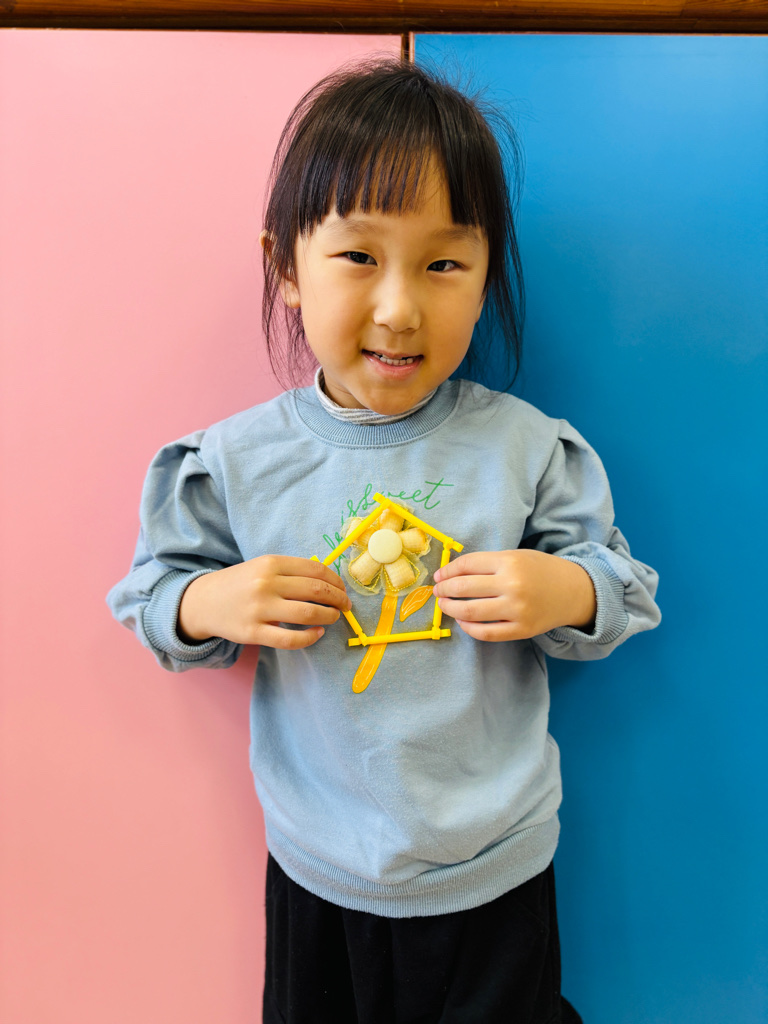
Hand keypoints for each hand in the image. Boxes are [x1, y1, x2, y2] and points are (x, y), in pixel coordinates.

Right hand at [178, 555, 351, 649]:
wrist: (203, 602)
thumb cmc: (240, 584)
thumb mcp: (261, 567)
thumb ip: (290, 571)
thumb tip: (329, 582)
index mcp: (271, 563)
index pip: (316, 569)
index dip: (336, 581)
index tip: (343, 589)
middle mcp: (266, 584)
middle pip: (316, 590)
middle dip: (338, 599)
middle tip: (345, 605)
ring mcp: (259, 609)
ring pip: (308, 613)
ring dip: (329, 616)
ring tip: (333, 618)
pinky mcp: (253, 632)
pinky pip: (290, 639)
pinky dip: (310, 637)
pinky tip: (317, 634)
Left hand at [432, 549, 595, 641]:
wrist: (573, 591)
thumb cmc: (540, 570)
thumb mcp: (515, 556)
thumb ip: (486, 564)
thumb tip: (450, 574)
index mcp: (509, 561)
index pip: (466, 565)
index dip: (447, 571)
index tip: (439, 576)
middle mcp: (512, 585)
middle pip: (463, 588)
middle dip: (444, 590)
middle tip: (437, 591)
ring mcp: (517, 610)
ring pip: (470, 612)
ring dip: (450, 609)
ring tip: (444, 605)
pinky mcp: (521, 630)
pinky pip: (486, 633)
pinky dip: (468, 628)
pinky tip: (463, 621)